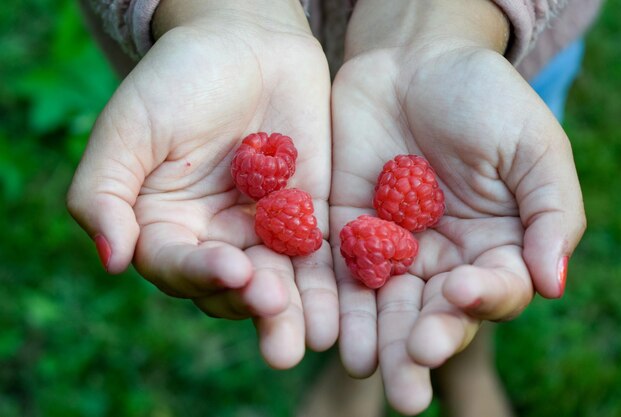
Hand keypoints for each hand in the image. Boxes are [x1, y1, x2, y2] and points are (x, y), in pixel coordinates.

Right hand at [67, 0, 336, 368]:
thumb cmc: (179, 78)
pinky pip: (321, 254)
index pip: (177, 266)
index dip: (201, 273)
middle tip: (275, 306)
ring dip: (297, 310)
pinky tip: (351, 299)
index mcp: (166, 225)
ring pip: (280, 281)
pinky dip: (334, 278)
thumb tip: (112, 260)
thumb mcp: (129, 129)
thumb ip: (104, 194)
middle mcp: (215, 238)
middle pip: (232, 287)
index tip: (231, 268)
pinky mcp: (310, 218)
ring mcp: (265, 231)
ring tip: (316, 335)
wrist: (248, 42)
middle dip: (254, 302)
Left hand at [331, 0, 584, 412]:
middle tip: (406, 387)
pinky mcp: (341, 230)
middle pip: (430, 314)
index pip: (489, 291)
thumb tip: (551, 284)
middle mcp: (438, 260)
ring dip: (369, 338)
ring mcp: (387, 248)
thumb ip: (549, 213)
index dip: (478, 299)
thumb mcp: (532, 147)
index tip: (462, 294)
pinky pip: (332, 270)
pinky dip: (326, 298)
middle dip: (417, 347)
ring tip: (361, 366)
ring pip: (378, 304)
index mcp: (491, 248)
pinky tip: (318, 325)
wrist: (414, 61)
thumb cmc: (484, 99)